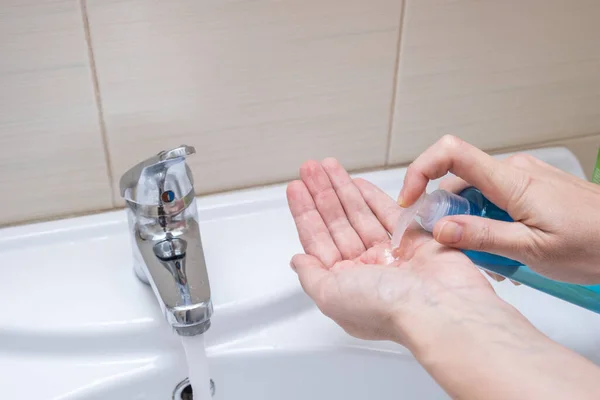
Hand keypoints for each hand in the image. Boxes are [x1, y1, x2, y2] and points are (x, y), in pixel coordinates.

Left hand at [286, 158, 498, 345]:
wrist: (438, 307)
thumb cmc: (384, 307)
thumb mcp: (329, 296)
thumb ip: (310, 276)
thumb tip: (297, 261)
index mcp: (344, 285)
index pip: (318, 241)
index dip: (305, 213)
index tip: (295, 188)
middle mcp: (366, 269)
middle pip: (337, 223)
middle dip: (321, 194)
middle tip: (309, 168)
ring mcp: (391, 254)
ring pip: (360, 214)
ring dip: (342, 189)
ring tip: (327, 165)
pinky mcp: (416, 240)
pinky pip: (389, 212)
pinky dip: (372, 196)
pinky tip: (357, 182)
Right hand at [400, 135, 599, 283]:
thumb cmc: (595, 244)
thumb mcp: (532, 250)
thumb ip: (482, 237)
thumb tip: (439, 229)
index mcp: (512, 181)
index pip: (451, 154)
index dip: (420, 170)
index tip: (410, 200)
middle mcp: (515, 171)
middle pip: (457, 181)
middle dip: (445, 214)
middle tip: (453, 248)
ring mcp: (524, 177)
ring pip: (475, 194)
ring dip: (469, 222)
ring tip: (491, 257)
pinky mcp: (531, 187)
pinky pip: (494, 198)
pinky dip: (487, 221)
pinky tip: (504, 248)